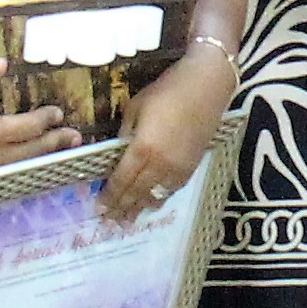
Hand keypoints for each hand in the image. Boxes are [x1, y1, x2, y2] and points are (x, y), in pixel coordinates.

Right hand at [0, 55, 76, 174]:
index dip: (45, 120)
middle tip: (74, 136)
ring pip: (24, 168)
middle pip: (32, 153)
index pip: (27, 128)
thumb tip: (2, 63)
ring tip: (66, 149)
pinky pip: (12, 175)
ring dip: (46, 158)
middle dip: (54, 143)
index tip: (58, 112)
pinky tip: (44, 161)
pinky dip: (30, 169)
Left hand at [103, 43, 239, 223]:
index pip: (121, 180)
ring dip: (140, 208)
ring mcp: (178, 168)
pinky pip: (172, 190)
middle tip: (109, 220)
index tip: (99, 208)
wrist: (207, 87)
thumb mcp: (136, 107)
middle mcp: (160, 164)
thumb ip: (126, 133)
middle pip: (137, 193)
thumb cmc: (168, 91)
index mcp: (142, 148)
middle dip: (122, 208)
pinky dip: (159, 198)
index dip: (110, 196)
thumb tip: (119, 151)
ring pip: (156, 196)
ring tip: (128, 219)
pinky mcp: (192, 166)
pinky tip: (152, 202)